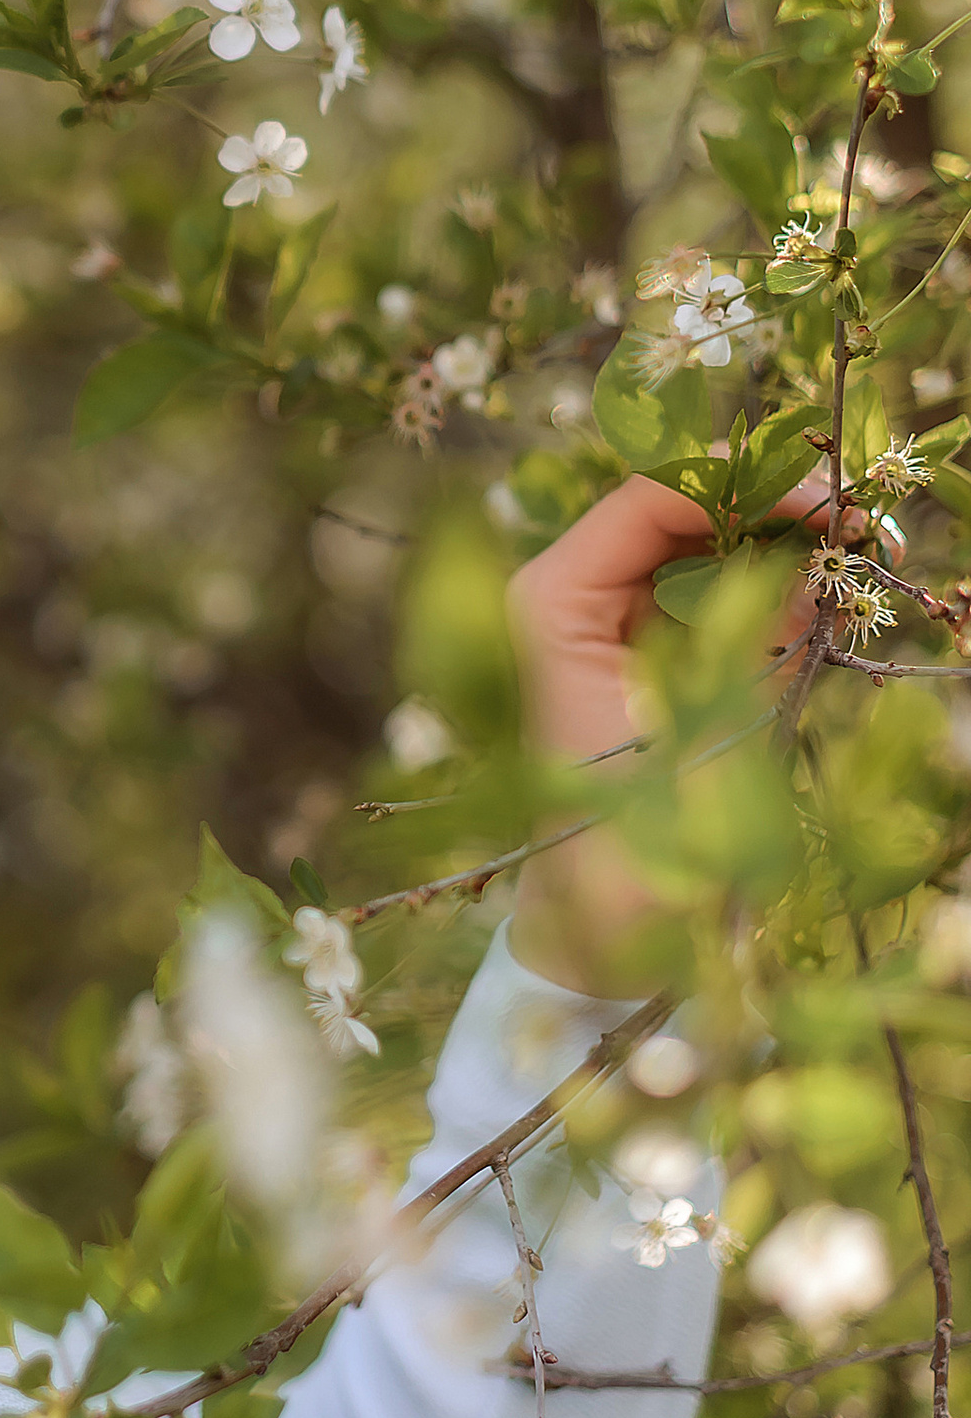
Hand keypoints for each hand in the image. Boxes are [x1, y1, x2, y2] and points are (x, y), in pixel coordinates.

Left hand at [502, 471, 845, 989]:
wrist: (606, 932)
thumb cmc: (638, 844)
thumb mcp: (710, 720)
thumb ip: (757, 626)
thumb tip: (813, 552)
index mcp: (553, 602)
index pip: (651, 497)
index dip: (747, 486)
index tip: (835, 506)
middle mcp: (567, 596)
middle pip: (678, 508)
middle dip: (772, 504)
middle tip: (864, 525)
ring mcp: (601, 621)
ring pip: (701, 544)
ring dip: (778, 540)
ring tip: (860, 551)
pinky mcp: (640, 652)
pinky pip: (709, 591)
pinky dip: (769, 584)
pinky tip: (828, 589)